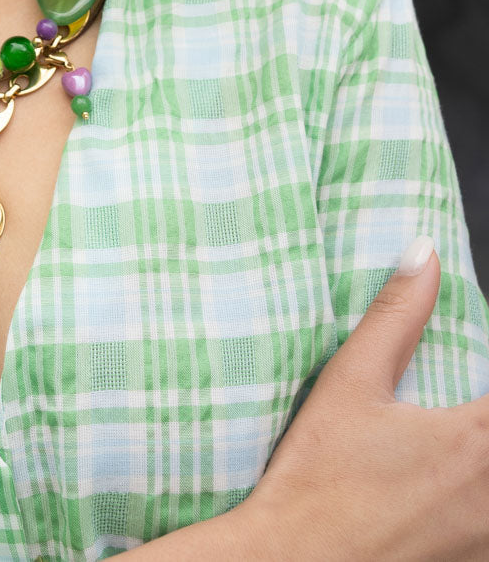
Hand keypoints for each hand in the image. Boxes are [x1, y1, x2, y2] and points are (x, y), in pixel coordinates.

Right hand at [240, 238, 488, 560]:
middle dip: (488, 423)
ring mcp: (487, 540)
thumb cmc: (316, 478)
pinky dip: (482, 508)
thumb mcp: (350, 382)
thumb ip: (396, 316)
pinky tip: (458, 498)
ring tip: (467, 453)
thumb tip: (424, 255)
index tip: (479, 381)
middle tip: (467, 413)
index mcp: (475, 442)